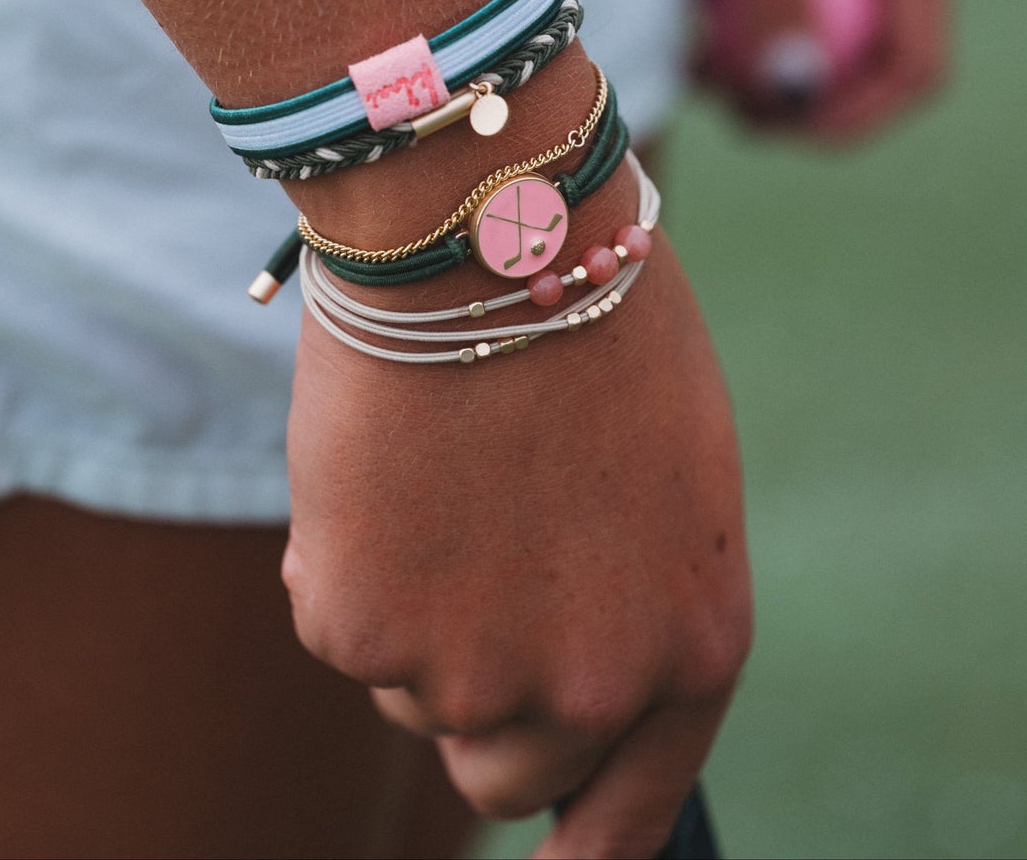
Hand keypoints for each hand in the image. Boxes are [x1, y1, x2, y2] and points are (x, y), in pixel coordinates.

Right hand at [281, 181, 751, 858]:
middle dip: (475, 690)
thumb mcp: (664, 465)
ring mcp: (472, 672)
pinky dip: (341, 555)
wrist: (485, 228)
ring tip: (434, 470)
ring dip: (408, 604)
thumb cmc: (582, 310)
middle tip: (460, 571)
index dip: (582, 841)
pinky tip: (378, 456)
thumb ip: (628, 585)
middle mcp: (592, 686)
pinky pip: (334, 620)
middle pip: (500, 768)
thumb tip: (565, 649)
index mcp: (692, 641)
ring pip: (408, 685)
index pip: (632, 804)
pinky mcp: (362, 630)